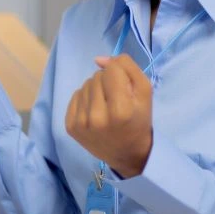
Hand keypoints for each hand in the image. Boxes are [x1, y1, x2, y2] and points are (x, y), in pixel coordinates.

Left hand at [64, 54, 152, 176]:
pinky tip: (94, 112)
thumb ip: (127, 67)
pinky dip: (85, 100)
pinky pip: (75, 96)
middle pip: (97, 76)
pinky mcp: (70, 126)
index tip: (125, 89)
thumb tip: (99, 59)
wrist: (127, 154)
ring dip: (96, 91)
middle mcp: (98, 117)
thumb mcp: (144, 92)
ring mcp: (81, 123)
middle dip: (108, 83)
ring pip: (85, 85)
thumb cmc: (138, 120)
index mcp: (121, 110)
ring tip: (106, 106)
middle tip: (116, 100)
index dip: (120, 75)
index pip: (112, 70)